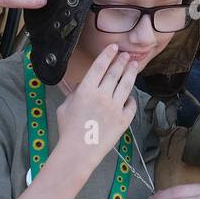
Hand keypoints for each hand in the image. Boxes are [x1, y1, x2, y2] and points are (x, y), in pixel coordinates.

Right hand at [55, 44, 138, 163]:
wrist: (79, 151)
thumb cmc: (68, 129)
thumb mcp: (65, 106)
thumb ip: (75, 93)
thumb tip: (83, 84)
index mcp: (86, 90)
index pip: (99, 66)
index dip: (107, 55)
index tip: (114, 47)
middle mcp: (102, 96)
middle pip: (115, 73)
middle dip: (121, 61)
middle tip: (126, 55)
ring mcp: (115, 107)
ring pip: (126, 85)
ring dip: (130, 73)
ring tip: (134, 65)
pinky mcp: (124, 119)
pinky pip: (131, 104)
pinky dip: (131, 98)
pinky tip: (131, 95)